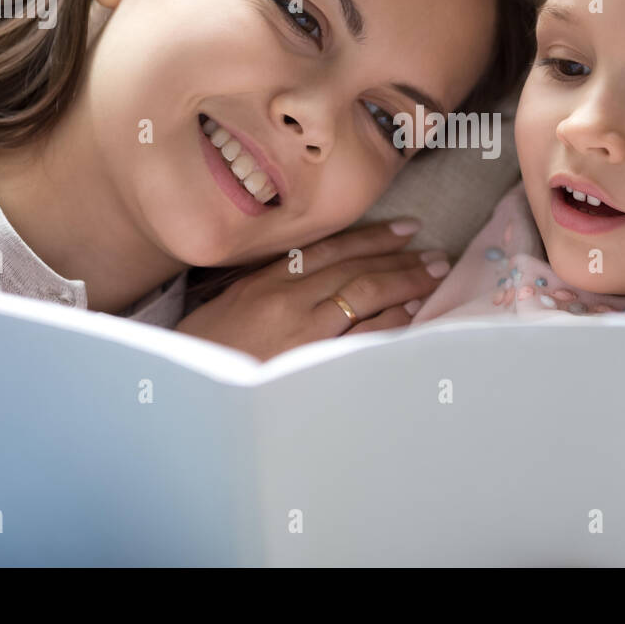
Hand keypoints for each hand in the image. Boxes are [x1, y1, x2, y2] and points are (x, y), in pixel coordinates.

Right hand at [175, 219, 450, 360]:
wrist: (190, 394)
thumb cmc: (203, 352)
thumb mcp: (227, 305)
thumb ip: (266, 284)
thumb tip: (308, 272)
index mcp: (267, 280)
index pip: (331, 249)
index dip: (372, 237)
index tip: (404, 230)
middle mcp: (289, 298)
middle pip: (357, 269)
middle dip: (400, 260)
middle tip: (434, 256)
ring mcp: (304, 331)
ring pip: (366, 296)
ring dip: (405, 286)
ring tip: (432, 280)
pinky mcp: (315, 362)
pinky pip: (364, 336)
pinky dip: (392, 323)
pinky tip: (413, 316)